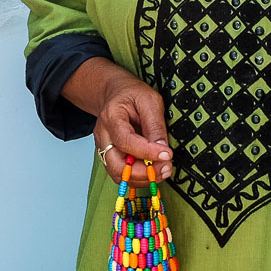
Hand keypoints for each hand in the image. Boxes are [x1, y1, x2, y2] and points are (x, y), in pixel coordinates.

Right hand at [62, 57, 173, 184]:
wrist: (116, 93)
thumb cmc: (131, 93)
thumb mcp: (150, 100)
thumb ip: (155, 125)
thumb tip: (163, 149)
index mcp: (111, 116)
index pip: (126, 141)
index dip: (147, 152)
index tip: (166, 155)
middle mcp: (103, 135)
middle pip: (116, 165)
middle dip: (143, 173)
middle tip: (165, 168)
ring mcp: (104, 147)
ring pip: (118, 174)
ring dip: (142, 178)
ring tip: (162, 170)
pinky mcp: (110, 155)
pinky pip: (122, 173)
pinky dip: (138, 177)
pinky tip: (152, 171)